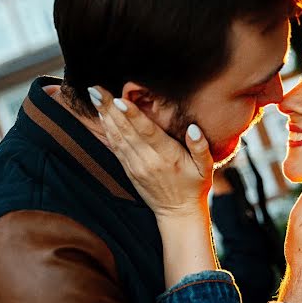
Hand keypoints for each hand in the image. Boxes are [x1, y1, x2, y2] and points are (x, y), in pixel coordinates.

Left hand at [89, 86, 213, 219]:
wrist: (178, 213)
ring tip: (95, 96)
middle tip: (96, 89)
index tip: (119, 100)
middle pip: (126, 130)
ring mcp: (136, 166)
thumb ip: (201, 147)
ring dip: (105, 116)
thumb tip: (193, 128)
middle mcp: (148, 161)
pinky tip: (102, 115)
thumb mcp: (206, 169)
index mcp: (167, 157)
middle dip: (110, 108)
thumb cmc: (194, 187)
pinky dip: (107, 130)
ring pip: (117, 137)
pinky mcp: (129, 170)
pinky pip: (115, 147)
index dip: (132, 116)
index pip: (147, 132)